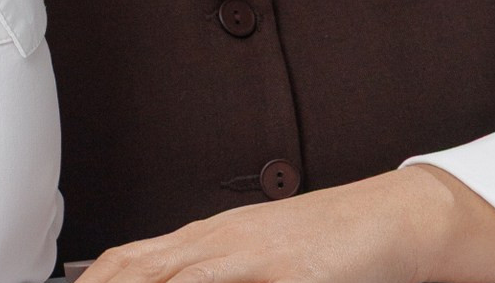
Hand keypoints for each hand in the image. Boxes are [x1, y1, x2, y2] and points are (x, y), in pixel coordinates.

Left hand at [74, 166, 494, 282]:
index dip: (93, 280)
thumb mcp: (267, 261)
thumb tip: (170, 273)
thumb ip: (221, 270)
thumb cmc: (336, 242)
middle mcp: (217, 242)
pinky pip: (214, 282)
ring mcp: (244, 254)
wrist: (400, 218)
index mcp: (210, 240)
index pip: (127, 264)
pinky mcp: (277, 268)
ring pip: (165, 274)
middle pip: (130, 270)